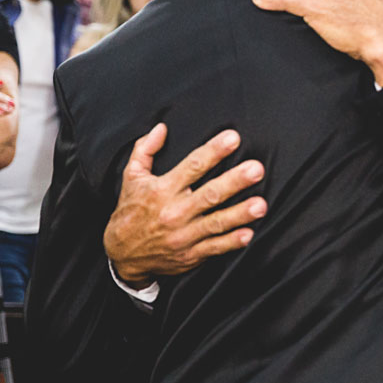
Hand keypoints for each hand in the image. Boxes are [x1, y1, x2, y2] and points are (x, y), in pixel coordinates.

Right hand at [104, 124, 266, 288]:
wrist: (121, 255)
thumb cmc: (130, 211)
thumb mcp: (131, 177)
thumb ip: (144, 149)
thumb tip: (161, 127)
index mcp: (163, 189)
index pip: (193, 166)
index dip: (214, 151)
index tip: (233, 138)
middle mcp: (174, 211)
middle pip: (209, 194)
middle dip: (234, 181)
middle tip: (256, 169)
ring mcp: (183, 235)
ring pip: (216, 223)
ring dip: (240, 213)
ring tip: (260, 205)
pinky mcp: (190, 254)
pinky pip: (214, 248)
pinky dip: (231, 242)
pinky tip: (248, 234)